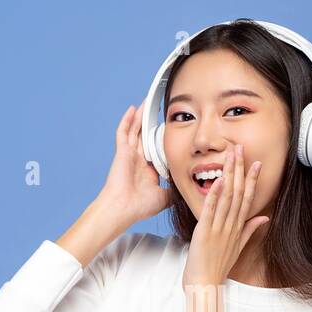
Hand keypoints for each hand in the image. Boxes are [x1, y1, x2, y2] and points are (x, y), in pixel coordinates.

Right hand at [94, 103, 171, 223]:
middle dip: (152, 123)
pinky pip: (123, 132)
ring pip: (136, 130)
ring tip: (147, 102)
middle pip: (145, 136)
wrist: (122, 208)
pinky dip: (127, 120)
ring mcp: (129, 154)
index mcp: (147, 170)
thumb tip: (188, 188)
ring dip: (141, 116)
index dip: (164, 139)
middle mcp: (138, 160)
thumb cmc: (140, 206)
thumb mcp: (164, 197)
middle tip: (161, 109)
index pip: (157, 150)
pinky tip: (133, 108)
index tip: (174, 130)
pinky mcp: (122, 152)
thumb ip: (174, 190)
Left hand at [181, 143, 268, 288]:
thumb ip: (250, 230)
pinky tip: (218, 181)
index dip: (253, 180)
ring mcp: (219, 228)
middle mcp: (231, 225)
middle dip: (240, 169)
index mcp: (238, 228)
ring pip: (227, 197)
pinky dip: (215, 195)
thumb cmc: (218, 266)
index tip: (256, 163)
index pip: (248, 199)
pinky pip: (211, 210)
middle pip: (239, 193)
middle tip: (240, 149)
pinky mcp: (205, 232)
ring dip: (229, 175)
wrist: (205, 284)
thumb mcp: (238, 247)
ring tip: (230, 156)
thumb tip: (264, 219)